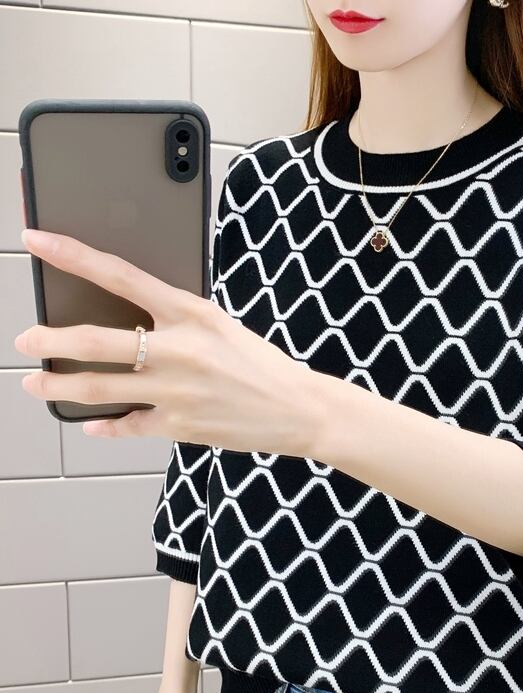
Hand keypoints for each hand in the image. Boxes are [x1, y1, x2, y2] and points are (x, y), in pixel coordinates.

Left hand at [14, 228, 325, 456]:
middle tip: (25, 341)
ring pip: (99, 388)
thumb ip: (175, 320)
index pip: (121, 275)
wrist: (299, 408)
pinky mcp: (180, 426)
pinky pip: (128, 426)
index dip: (73, 256)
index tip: (37, 241)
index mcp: (192, 313)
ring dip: (58, 386)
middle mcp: (179, 350)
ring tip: (35, 383)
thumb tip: (129, 320)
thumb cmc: (262, 364)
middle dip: (50, 341)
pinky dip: (106, 426)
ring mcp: (177, 391)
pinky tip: (92, 425)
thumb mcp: (221, 325)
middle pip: (96, 341)